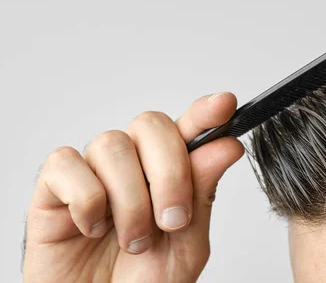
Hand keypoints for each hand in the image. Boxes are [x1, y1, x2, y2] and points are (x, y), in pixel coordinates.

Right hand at [23, 93, 244, 282]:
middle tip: (172, 220)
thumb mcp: (185, 242)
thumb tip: (226, 146)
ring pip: (112, 145)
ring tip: (133, 240)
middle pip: (151, 125)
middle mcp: (132, 164)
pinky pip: (67, 164)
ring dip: (130, 199)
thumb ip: (203, 193)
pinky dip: (87, 200)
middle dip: (170, 172)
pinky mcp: (53, 188)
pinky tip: (93, 228)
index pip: (188, 128)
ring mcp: (93, 172)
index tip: (225, 104)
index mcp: (168, 171)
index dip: (205, 112)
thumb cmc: (142, 281)